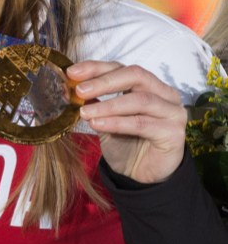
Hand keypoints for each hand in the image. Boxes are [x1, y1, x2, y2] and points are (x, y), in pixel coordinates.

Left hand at [66, 60, 186, 183]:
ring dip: (109, 105)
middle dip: (104, 82)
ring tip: (84, 112)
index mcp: (148, 85)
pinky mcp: (173, 133)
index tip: (72, 72)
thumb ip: (93, 103)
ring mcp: (172, 112)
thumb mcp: (104, 120)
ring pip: (140, 100)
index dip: (96, 68)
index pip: (122, 68)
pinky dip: (117, 122)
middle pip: (135, 75)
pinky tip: (97, 124)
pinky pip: (142, 124)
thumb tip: (70, 88)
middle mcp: (164, 94)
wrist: (140, 175)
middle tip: (79, 91)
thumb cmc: (124, 143)